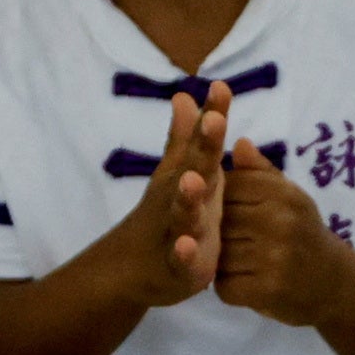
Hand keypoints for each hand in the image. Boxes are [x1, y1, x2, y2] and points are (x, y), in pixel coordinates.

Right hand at [106, 88, 224, 303]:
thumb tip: (184, 95)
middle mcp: (181, 198)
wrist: (132, 268)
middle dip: (203, 145)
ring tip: (193, 180)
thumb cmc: (165, 214)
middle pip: (193, 169)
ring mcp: (177, 230)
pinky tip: (187, 246)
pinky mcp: (178, 266)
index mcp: (188, 175)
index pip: (201, 142)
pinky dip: (183, 254)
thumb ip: (184, 138)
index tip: (222, 86)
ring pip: (183, 212)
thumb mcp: (177, 175)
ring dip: (187, 197)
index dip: (212, 115)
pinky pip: (181, 260)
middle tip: (213, 120)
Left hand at [211, 143, 354, 327]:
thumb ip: (261, 173)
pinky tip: (248, 282)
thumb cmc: (305, 235)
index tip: (236, 213)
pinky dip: (230, 287)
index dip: (222, 200)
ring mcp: (274, 258)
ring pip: (219, 253)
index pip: (229, 185)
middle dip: (220, 232)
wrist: (337, 285)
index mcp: (285, 194)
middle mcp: (280, 222)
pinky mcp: (267, 290)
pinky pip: (225, 285)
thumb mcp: (291, 198)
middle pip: (219, 220)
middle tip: (240, 242)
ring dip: (224, 261)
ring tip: (245, 261)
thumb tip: (239, 143)